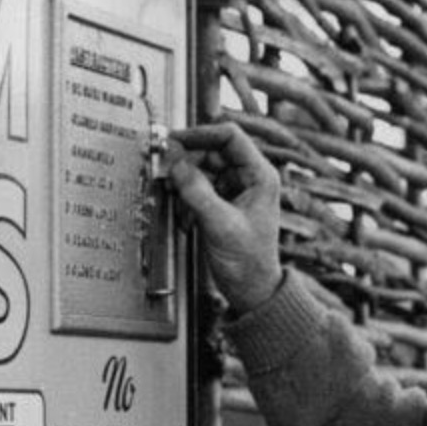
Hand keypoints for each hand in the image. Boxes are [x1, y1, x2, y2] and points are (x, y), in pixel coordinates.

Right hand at [166, 122, 283, 312]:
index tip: (175, 140)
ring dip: (184, 186)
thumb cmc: (249, 262)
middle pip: (210, 153)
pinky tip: (186, 221)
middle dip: (187, 164)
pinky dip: (186, 201)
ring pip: (200, 171)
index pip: (230, 137)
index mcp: (260, 176)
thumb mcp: (221, 225)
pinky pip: (196, 190)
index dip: (201, 134)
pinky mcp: (219, 205)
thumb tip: (176, 166)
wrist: (251, 290)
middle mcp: (248, 179)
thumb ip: (197, 193)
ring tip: (180, 206)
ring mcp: (233, 191)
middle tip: (166, 173)